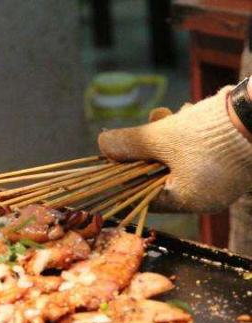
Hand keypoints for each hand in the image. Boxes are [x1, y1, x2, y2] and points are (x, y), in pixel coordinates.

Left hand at [98, 86, 251, 212]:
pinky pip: (199, 150)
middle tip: (144, 126)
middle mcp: (206, 194)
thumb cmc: (208, 133)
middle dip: (148, 148)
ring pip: (179, 157)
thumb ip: (128, 144)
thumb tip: (102, 145)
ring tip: (167, 114)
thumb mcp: (160, 137)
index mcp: (189, 200)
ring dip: (167, 134)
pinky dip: (188, 132)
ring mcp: (221, 178)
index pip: (145, 197)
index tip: (113, 158)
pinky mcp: (230, 159)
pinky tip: (188, 112)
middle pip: (160, 173)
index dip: (125, 176)